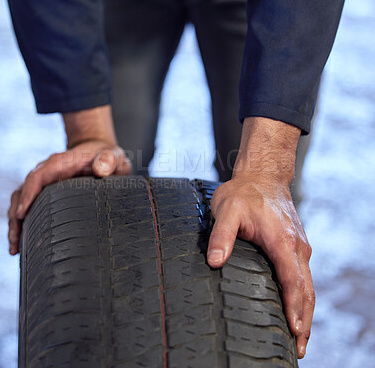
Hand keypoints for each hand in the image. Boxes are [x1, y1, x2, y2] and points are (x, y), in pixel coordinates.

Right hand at [8, 105, 129, 254]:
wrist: (100, 153)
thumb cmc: (106, 156)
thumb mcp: (112, 155)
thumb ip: (108, 160)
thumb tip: (100, 169)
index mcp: (60, 163)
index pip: (37, 177)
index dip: (28, 194)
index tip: (22, 213)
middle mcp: (47, 173)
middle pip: (22, 192)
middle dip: (15, 217)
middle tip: (15, 242)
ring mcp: (45, 183)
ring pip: (21, 201)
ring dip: (16, 224)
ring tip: (15, 249)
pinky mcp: (47, 193)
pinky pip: (31, 207)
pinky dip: (25, 223)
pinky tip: (25, 244)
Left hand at [207, 117, 313, 358]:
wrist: (263, 176)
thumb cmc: (244, 193)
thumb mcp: (227, 211)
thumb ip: (221, 236)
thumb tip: (215, 262)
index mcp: (281, 240)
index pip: (292, 280)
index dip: (294, 307)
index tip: (295, 332)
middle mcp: (296, 246)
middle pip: (306, 289)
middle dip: (304, 319)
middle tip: (300, 347)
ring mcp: (299, 245)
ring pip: (308, 284)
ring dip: (306, 310)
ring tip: (301, 335)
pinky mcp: (296, 244)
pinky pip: (304, 275)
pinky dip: (303, 295)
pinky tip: (297, 305)